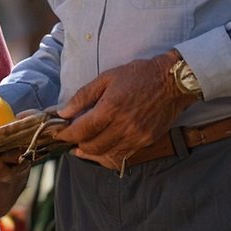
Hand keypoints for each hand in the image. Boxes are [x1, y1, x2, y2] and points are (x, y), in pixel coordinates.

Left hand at [55, 50, 197, 169]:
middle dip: (77, 144)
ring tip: (82, 147)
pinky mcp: (146, 142)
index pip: (81, 130)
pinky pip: (122, 156)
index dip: (66, 135)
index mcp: (111, 108)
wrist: (173, 81)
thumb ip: (83, 96)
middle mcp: (123, 126)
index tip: (58, 134)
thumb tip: (63, 112)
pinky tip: (102, 148)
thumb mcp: (107, 77)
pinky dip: (108, 155)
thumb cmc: (138, 75)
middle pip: (92, 147)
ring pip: (106, 155)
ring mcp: (136, 137)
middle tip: (71, 139)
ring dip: (91, 153)